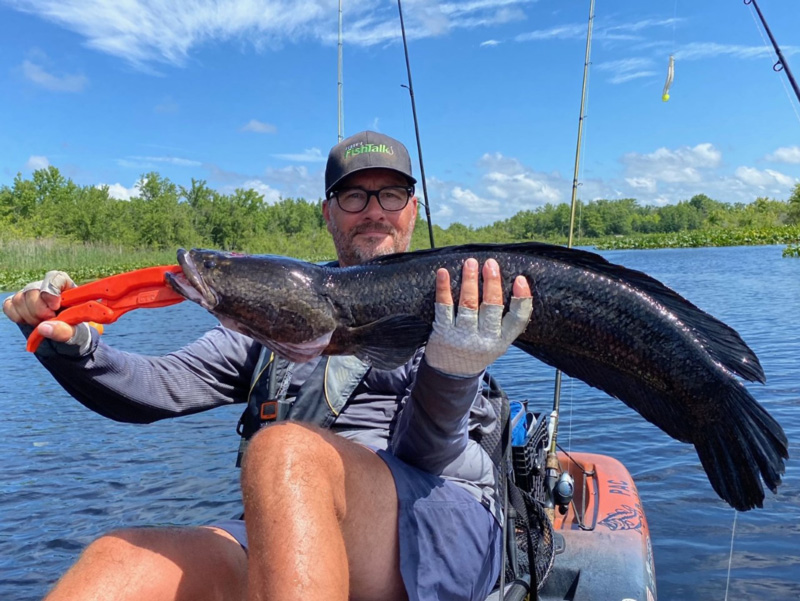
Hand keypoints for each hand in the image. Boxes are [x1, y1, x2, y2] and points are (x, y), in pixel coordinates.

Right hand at [2, 271, 81, 344]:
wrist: (66, 338)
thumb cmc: (76, 331)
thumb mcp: (77, 333)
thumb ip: (64, 330)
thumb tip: (43, 327)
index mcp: (67, 288)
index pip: (55, 278)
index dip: (51, 292)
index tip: (55, 307)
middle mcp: (46, 287)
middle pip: (32, 290)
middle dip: (39, 310)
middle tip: (49, 320)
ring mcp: (30, 294)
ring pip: (19, 299)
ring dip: (29, 316)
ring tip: (43, 323)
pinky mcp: (18, 303)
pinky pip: (9, 305)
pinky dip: (17, 317)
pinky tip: (30, 322)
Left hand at [424, 257, 532, 376]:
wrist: (450, 374)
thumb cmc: (476, 350)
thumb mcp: (497, 342)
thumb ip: (503, 321)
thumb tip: (513, 285)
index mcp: (501, 341)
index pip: (517, 320)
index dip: (522, 299)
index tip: (520, 279)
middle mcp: (484, 339)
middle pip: (491, 308)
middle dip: (492, 283)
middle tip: (490, 264)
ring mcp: (462, 336)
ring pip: (468, 304)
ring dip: (469, 281)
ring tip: (470, 263)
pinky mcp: (443, 331)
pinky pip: (444, 306)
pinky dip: (444, 288)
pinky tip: (443, 273)